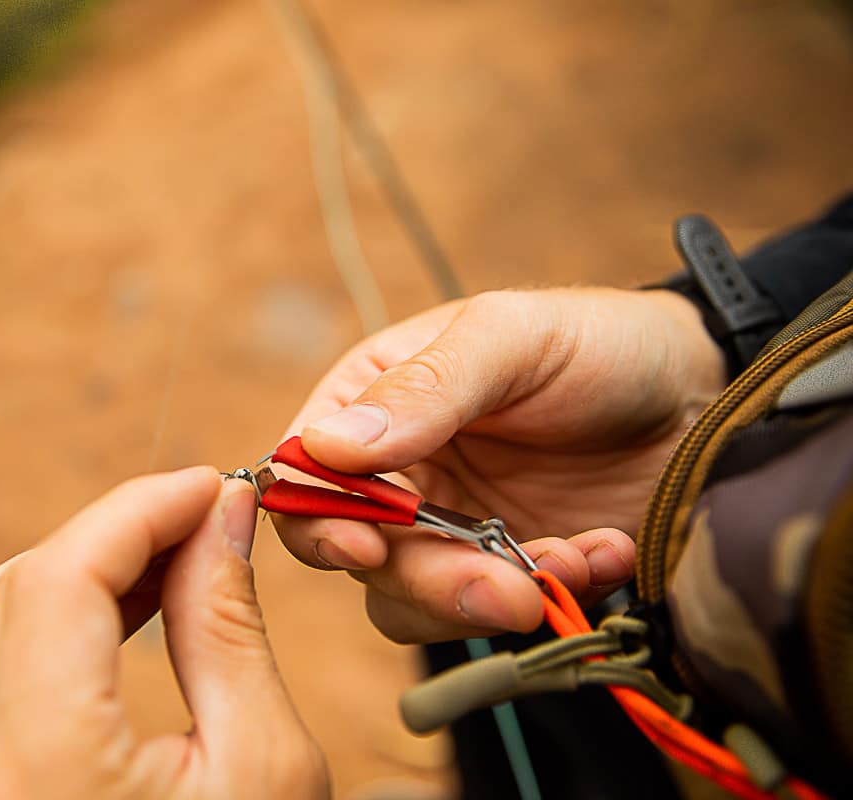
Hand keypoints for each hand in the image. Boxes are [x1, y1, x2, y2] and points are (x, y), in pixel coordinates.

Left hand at [0, 468, 329, 799]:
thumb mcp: (263, 771)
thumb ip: (228, 629)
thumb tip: (221, 519)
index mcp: (42, 772)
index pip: (64, 574)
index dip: (140, 506)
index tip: (210, 485)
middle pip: (20, 589)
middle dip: (118, 534)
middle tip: (204, 522)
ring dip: (76, 573)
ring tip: (166, 567)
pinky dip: (41, 627)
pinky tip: (111, 623)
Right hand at [273, 288, 725, 641]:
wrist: (700, 393)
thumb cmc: (596, 341)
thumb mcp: (511, 338)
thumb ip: (424, 388)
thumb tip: (326, 447)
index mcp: (372, 403)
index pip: (302, 473)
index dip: (316, 516)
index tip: (366, 545)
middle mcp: (396, 474)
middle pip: (357, 553)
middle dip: (426, 578)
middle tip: (499, 586)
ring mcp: (448, 529)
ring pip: (414, 602)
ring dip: (485, 597)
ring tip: (572, 559)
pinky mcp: (506, 572)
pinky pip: (495, 611)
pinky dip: (548, 596)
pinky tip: (605, 550)